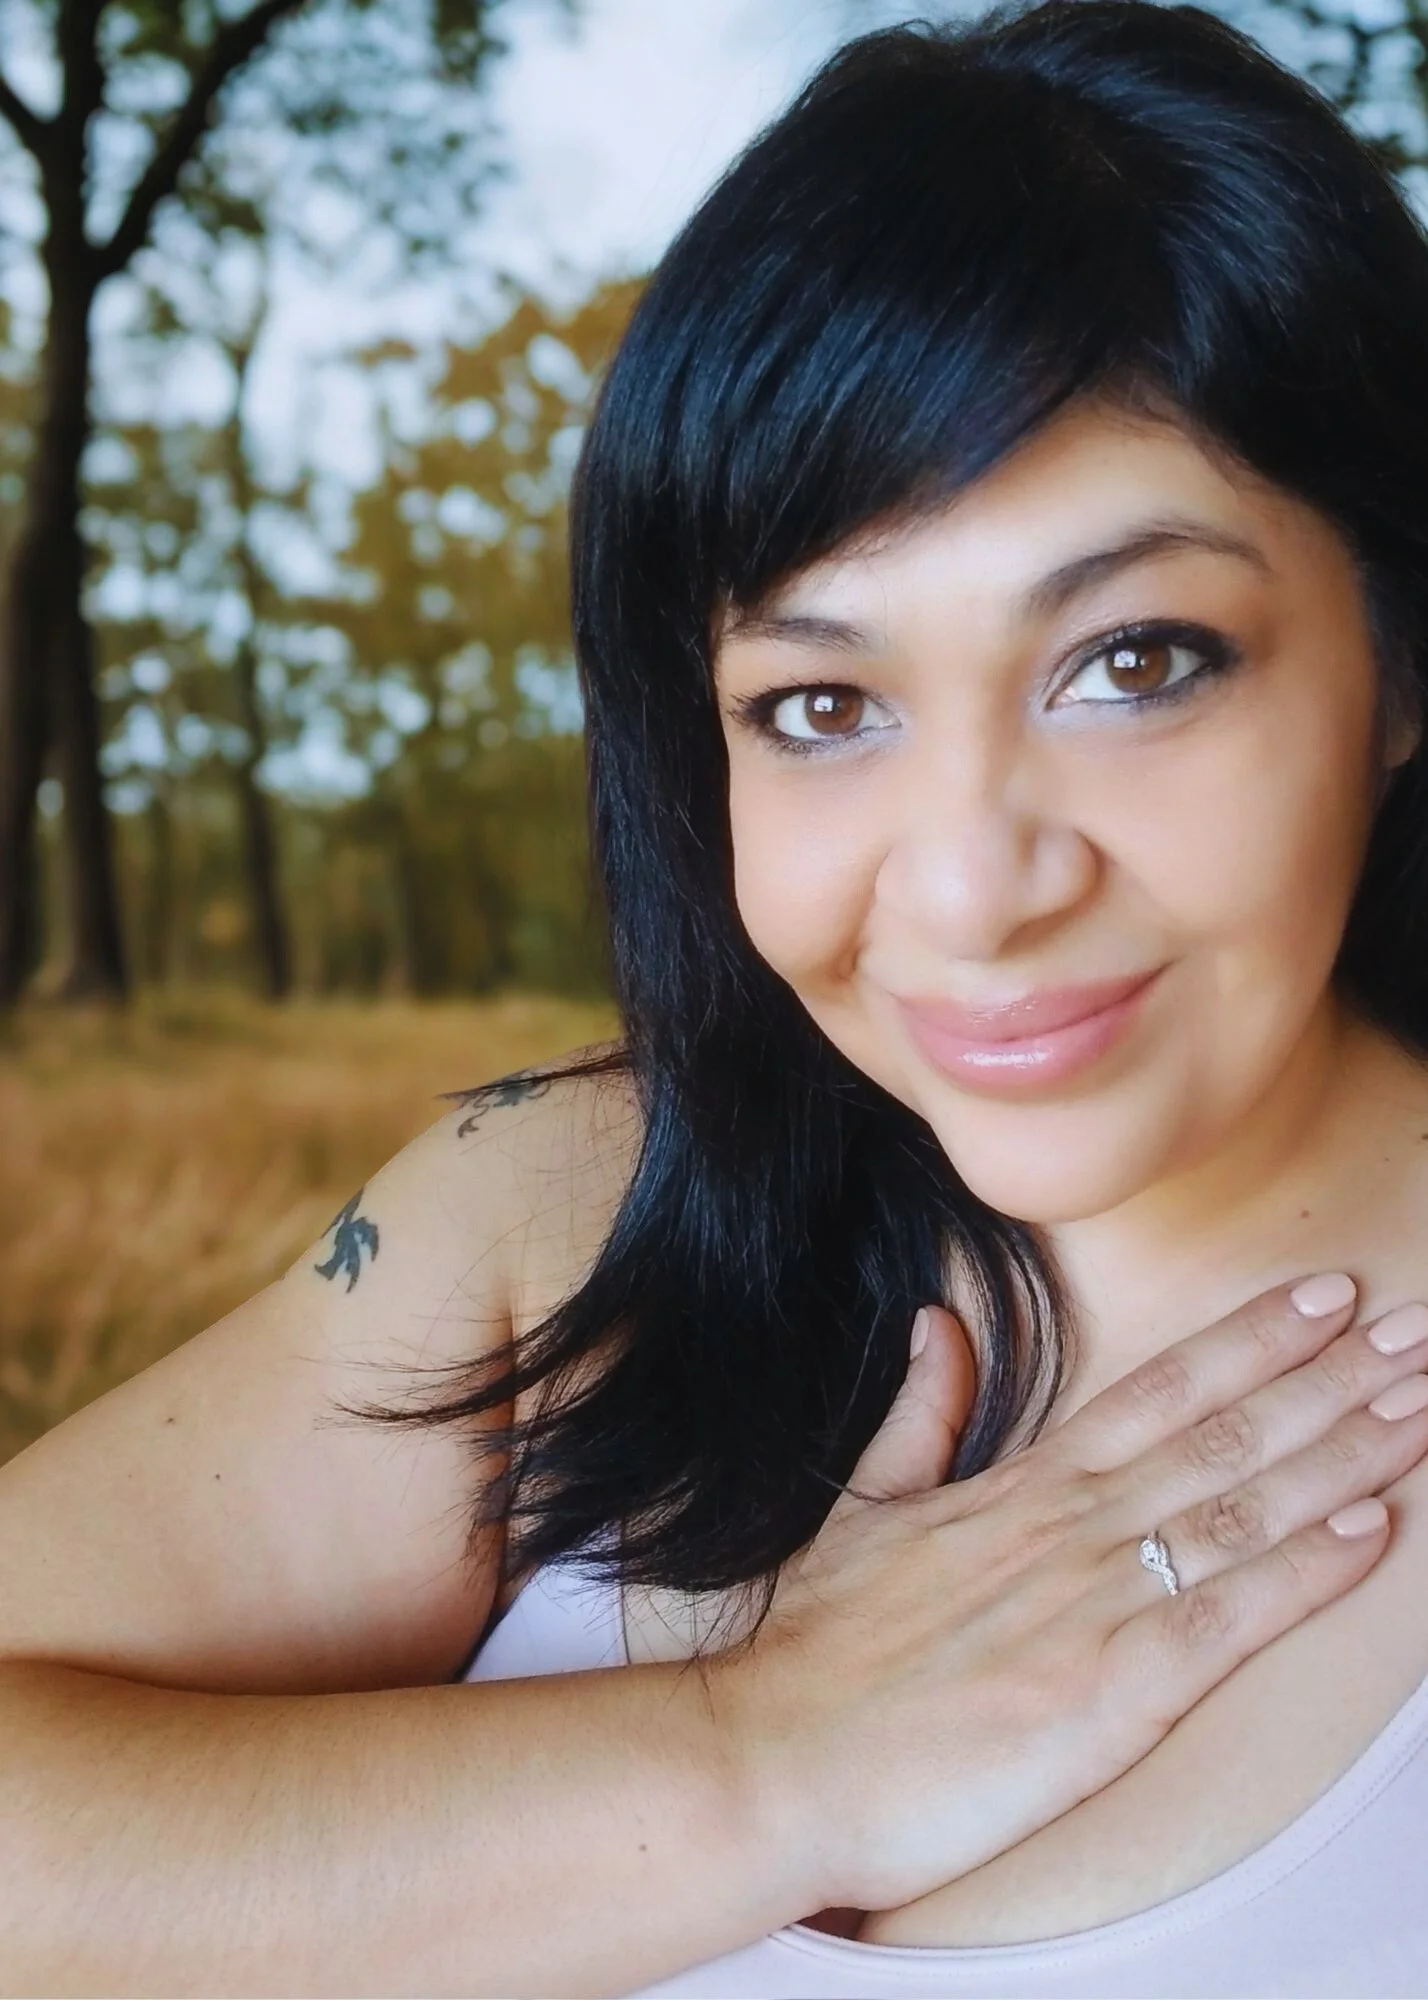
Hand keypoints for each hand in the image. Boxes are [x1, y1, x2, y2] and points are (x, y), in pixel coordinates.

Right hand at [709, 1274, 1427, 1915]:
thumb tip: (940, 1326)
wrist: (776, 1755)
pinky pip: (1227, 1620)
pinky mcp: (1106, 1693)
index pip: (1160, 1393)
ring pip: (1244, 1509)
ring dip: (1347, 1455)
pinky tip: (1373, 1533)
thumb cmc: (820, 1649)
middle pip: (1228, 1436)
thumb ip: (921, 1414)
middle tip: (1420, 1331)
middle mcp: (1071, 1527)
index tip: (1326, 1298)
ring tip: (1423, 1407)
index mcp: (1023, 1488)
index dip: (1251, 1342)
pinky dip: (1305, 1572)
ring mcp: (1093, 1604)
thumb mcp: (868, 1507)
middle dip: (1334, 1381)